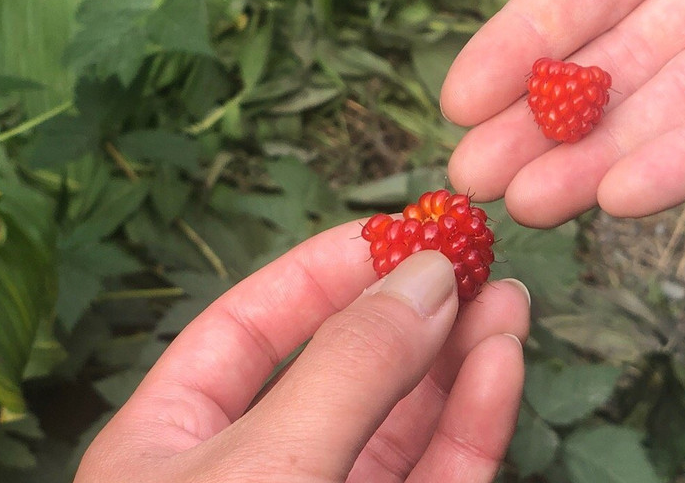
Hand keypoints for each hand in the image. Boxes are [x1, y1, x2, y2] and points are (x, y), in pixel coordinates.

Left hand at [75, 221, 529, 482]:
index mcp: (177, 442)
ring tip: (506, 294)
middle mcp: (259, 472)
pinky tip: (501, 357)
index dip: (327, 270)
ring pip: (405, 418)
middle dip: (409, 305)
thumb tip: (427, 274)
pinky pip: (441, 468)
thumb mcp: (265, 468)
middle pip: (343, 365)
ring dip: (459, 353)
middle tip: (471, 252)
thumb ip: (349, 367)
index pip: (254, 326)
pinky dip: (474, 413)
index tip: (399, 227)